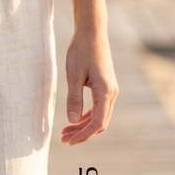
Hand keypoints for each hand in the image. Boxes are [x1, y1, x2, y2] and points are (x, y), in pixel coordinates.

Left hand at [61, 27, 117, 145]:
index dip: (83, 135)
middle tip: (63, 139)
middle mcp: (112, 93)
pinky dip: (86, 116)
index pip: (97, 123)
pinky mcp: (106, 86)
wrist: (92, 32)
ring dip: (83, 126)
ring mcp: (110, 90)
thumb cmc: (81, 50)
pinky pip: (98, 107)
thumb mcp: (74, 75)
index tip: (68, 142)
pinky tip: (74, 119)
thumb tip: (72, 121)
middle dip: (82, 133)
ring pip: (99, 116)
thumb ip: (74, 99)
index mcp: (105, 91)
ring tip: (65, 132)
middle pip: (99, 123)